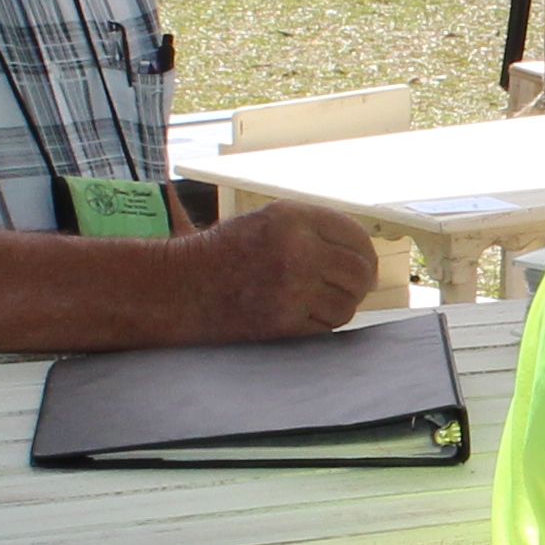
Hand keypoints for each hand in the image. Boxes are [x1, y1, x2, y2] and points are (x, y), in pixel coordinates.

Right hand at [189, 201, 381, 338]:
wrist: (180, 287)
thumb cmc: (222, 253)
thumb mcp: (266, 220)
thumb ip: (311, 230)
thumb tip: (362, 256)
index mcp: (291, 217)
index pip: (353, 234)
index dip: (365, 252)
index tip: (364, 264)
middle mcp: (295, 249)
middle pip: (359, 271)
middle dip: (360, 282)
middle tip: (353, 288)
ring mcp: (291, 287)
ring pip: (347, 304)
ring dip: (341, 305)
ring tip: (321, 301)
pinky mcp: (283, 321)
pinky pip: (326, 326)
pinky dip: (321, 323)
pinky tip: (303, 314)